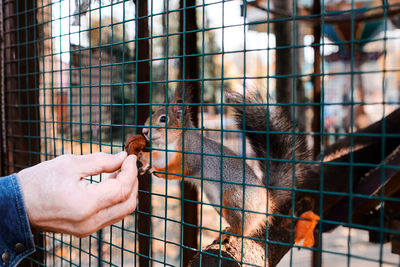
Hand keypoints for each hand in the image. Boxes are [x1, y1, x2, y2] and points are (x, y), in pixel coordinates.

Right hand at [17, 151, 137, 237]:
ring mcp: (88, 229)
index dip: (130, 171)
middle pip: (128, 203)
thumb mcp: (70, 164)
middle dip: (133, 181)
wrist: (16, 206)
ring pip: (122, 211)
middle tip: (127, 164)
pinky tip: (110, 183)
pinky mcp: (86, 230)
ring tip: (118, 171)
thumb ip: (101, 161)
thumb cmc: (39, 182)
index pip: (122, 188)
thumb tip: (123, 157)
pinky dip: (116, 199)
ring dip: (126, 191)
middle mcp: (90, 221)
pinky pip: (111, 215)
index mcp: (85, 204)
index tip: (130, 157)